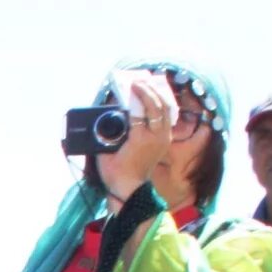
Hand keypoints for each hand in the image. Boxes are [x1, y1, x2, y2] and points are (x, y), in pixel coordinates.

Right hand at [96, 69, 179, 202]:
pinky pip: (167, 117)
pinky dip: (161, 106)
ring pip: (166, 110)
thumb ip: (108, 132)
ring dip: (158, 96)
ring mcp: (163, 138)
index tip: (130, 85)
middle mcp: (156, 137)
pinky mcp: (165, 140)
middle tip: (139, 82)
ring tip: (149, 86)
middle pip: (157, 106)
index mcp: (141, 139)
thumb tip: (110, 115)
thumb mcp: (105, 152)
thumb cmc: (114, 172)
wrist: (130, 189)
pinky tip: (155, 99)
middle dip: (148, 91)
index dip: (136, 95)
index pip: (141, 110)